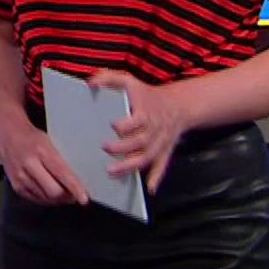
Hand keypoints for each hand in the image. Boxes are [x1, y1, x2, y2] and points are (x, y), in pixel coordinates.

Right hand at [0, 119, 88, 205]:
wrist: (8, 135)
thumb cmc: (32, 138)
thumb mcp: (50, 143)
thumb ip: (61, 162)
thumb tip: (76, 182)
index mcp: (42, 151)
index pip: (62, 174)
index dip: (75, 188)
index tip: (84, 198)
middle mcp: (30, 165)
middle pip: (54, 192)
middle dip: (67, 197)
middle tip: (74, 195)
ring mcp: (21, 177)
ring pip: (46, 198)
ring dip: (57, 199)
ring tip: (62, 193)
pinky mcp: (16, 186)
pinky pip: (36, 199)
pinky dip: (46, 199)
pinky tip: (49, 193)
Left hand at [91, 70, 193, 193]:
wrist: (179, 105)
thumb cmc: (146, 94)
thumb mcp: (129, 81)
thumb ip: (109, 79)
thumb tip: (89, 84)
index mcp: (146, 112)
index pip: (138, 120)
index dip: (126, 124)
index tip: (112, 126)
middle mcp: (154, 128)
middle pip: (141, 141)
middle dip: (123, 148)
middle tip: (104, 149)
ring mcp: (160, 142)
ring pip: (148, 157)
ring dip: (131, 166)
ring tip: (111, 172)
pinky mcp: (165, 151)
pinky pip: (162, 165)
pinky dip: (157, 177)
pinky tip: (150, 189)